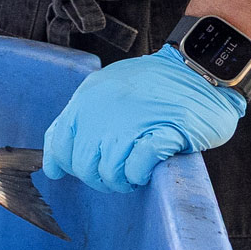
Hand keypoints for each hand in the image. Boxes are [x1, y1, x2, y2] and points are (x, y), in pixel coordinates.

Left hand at [42, 46, 245, 193]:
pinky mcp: (164, 132)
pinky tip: (148, 168)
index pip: (59, 145)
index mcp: (87, 99)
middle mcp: (103, 110)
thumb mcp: (106, 91)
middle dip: (100, 179)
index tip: (88, 168)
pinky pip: (137, 168)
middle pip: (83, 165)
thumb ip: (79, 121)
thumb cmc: (153, 86)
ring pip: (109, 171)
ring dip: (122, 181)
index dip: (70, 165)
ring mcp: (133, 120)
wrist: (197, 68)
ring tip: (135, 175)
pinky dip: (140, 175)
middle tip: (118, 175)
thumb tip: (53, 164)